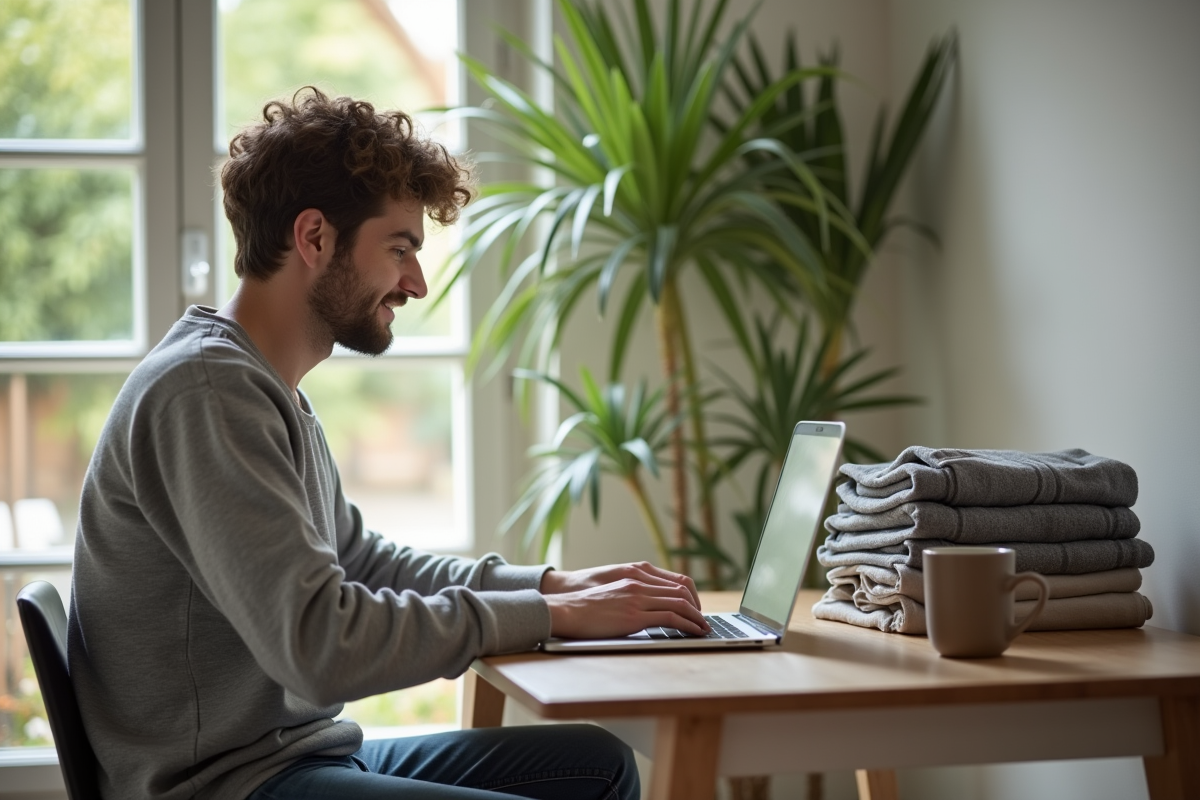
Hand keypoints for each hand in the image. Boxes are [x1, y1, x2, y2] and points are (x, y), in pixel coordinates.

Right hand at [542, 577, 709, 638]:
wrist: (567, 610)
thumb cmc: (586, 606)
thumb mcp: (614, 593)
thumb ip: (632, 596)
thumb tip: (646, 609)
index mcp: (635, 576)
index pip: (675, 581)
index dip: (690, 595)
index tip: (696, 609)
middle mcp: (640, 584)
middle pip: (682, 591)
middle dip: (698, 608)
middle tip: (704, 621)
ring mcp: (638, 599)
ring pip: (680, 603)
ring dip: (697, 617)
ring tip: (704, 628)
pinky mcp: (635, 616)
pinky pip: (671, 617)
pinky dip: (688, 625)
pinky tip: (693, 632)